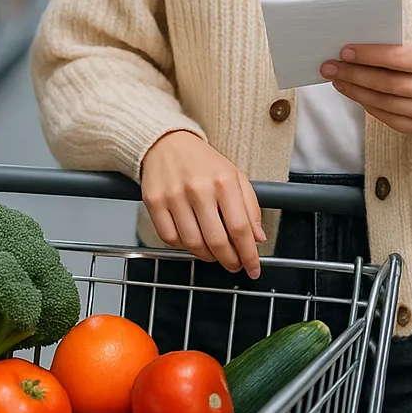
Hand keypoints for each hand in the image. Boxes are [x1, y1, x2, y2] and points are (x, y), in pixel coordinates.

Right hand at [140, 131, 266, 276]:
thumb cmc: (203, 162)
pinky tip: (191, 240)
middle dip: (229, 260)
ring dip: (207, 256)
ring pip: (193, 244)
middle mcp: (198, 188)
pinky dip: (183, 247)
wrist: (167, 143)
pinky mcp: (154, 202)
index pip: (240, 228)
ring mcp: (174, 196)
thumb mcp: (235, 176)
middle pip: (216, 241)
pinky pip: (170, 239)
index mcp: (223, 181)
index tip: (253, 269)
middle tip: (234, 264)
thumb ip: (250, 207)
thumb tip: (257, 237)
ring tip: (214, 252)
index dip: (249, 254)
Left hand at [321, 43, 411, 139]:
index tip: (344, 51)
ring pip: (381, 101)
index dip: (368, 55)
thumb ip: (395, 50)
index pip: (396, 57)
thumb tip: (354, 50)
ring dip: (354, 89)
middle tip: (330, 66)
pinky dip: (365, 103)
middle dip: (353, 73)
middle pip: (385, 82)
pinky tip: (352, 92)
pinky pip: (384, 116)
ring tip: (337, 79)